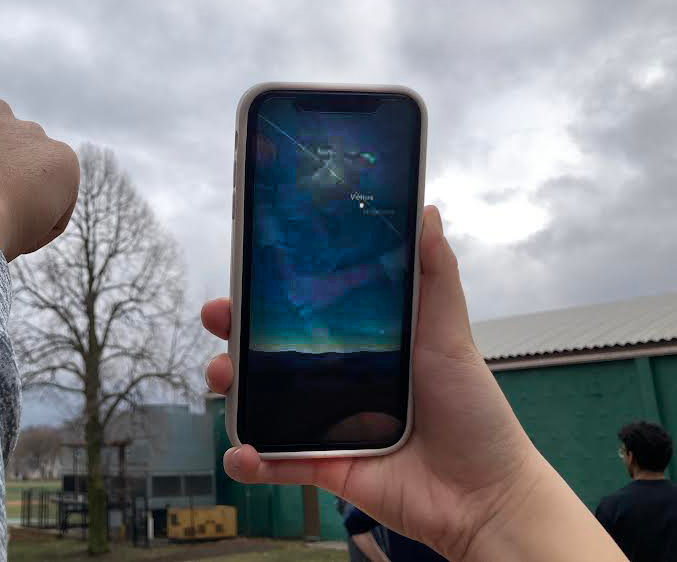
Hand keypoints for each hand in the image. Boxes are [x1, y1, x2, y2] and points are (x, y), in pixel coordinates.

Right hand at [202, 206, 623, 560]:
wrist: (486, 494)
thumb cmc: (473, 410)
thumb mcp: (450, 335)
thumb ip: (435, 275)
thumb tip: (428, 210)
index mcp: (357, 344)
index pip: (302, 310)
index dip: (267, 290)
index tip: (243, 267)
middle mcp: (332, 380)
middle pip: (267, 350)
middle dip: (233, 331)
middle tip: (217, 316)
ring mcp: (321, 424)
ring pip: (259, 401)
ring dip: (230, 388)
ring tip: (222, 379)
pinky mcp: (319, 466)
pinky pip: (273, 463)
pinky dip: (248, 460)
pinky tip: (241, 453)